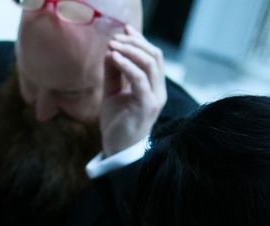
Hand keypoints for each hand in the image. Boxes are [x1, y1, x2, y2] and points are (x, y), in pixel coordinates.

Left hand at [101, 26, 166, 156]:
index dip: (140, 41)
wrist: (117, 151)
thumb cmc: (117, 123)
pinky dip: (126, 64)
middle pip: (155, 56)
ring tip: (112, 45)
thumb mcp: (113, 93)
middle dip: (135, 42)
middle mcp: (159, 91)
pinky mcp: (146, 105)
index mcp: (154, 87)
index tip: (124, 30)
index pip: (153, 57)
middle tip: (116, 37)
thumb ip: (114, 73)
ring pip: (150, 64)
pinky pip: (139, 79)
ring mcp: (154, 98)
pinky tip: (113, 57)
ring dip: (130, 50)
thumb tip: (111, 50)